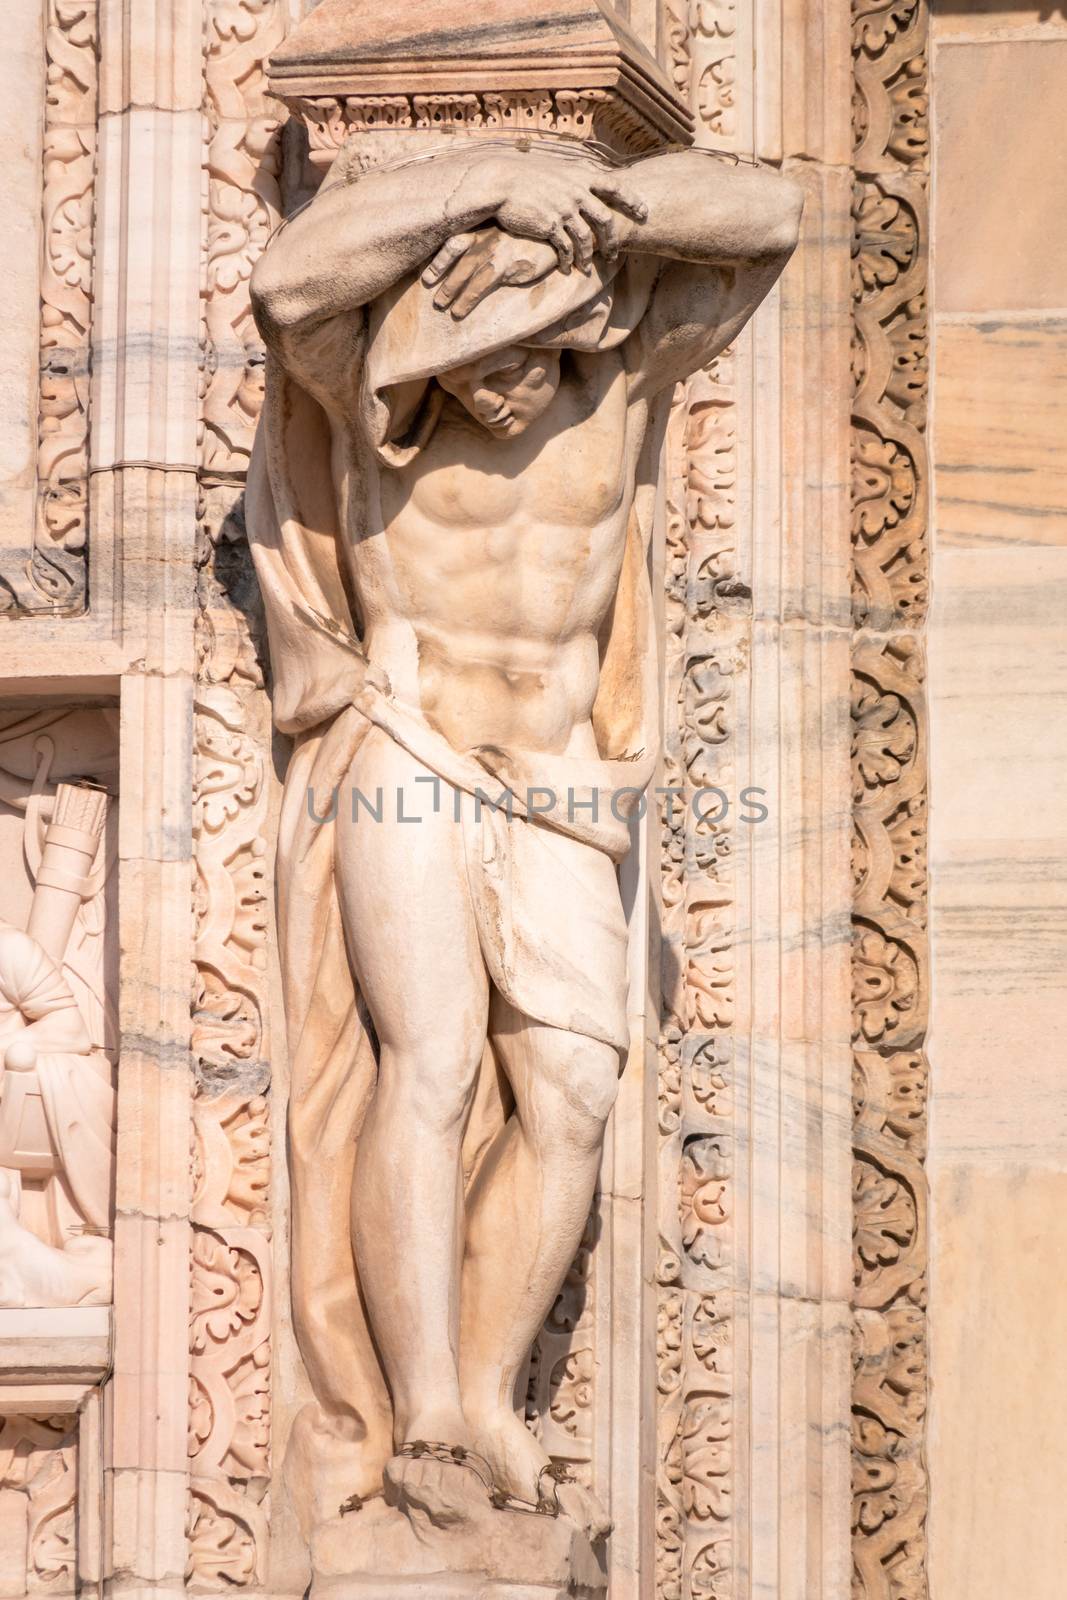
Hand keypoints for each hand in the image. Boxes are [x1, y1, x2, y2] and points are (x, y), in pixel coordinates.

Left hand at [422, 228, 558, 318]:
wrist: (556, 236)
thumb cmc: (528, 238)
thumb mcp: (506, 234)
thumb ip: (487, 243)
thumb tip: (468, 262)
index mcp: (483, 229)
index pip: (454, 241)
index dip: (439, 259)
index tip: (426, 278)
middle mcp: (487, 237)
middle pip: (457, 257)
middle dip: (441, 277)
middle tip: (434, 297)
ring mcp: (497, 251)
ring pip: (468, 272)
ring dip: (453, 291)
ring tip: (444, 308)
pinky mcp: (510, 265)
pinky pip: (483, 283)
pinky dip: (468, 298)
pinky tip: (460, 311)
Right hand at [455, 153, 647, 270]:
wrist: (500, 183)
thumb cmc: (525, 177)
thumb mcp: (555, 170)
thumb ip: (574, 180)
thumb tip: (586, 187)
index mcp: (580, 176)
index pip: (615, 186)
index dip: (632, 200)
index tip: (644, 212)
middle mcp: (576, 192)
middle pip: (605, 219)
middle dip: (611, 240)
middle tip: (613, 254)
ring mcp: (563, 209)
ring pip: (586, 239)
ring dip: (589, 256)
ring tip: (587, 267)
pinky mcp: (549, 226)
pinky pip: (565, 249)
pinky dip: (568, 261)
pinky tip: (567, 268)